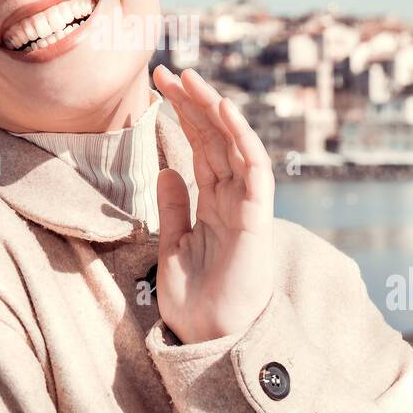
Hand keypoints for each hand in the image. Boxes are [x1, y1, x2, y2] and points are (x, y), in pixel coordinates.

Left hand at [150, 64, 274, 344]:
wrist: (212, 341)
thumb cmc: (196, 303)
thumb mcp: (171, 248)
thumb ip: (172, 209)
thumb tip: (164, 170)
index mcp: (211, 203)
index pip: (199, 147)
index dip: (182, 115)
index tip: (157, 87)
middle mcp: (230, 199)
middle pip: (214, 138)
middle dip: (192, 102)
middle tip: (166, 71)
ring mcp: (245, 206)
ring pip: (233, 144)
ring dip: (214, 109)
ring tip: (189, 78)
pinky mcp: (255, 218)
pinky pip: (255, 170)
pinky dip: (242, 138)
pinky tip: (224, 110)